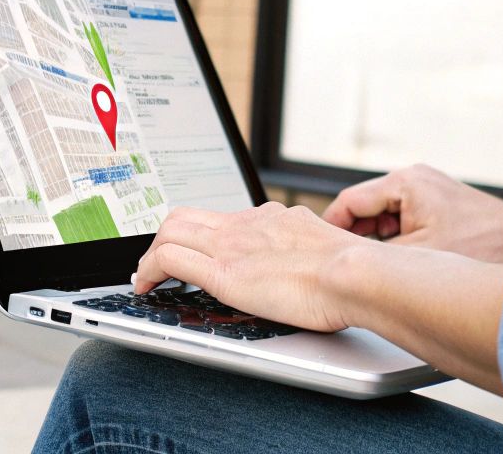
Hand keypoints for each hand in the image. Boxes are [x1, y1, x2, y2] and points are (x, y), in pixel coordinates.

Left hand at [134, 203, 364, 331]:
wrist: (356, 274)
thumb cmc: (353, 273)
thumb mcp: (324, 249)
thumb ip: (307, 250)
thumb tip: (313, 265)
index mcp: (272, 219)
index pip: (221, 217)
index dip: (198, 232)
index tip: (194, 250)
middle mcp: (247, 224)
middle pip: (186, 216)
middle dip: (166, 237)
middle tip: (159, 263)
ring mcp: (232, 244)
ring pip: (171, 230)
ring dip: (152, 253)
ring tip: (147, 276)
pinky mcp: (222, 272)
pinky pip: (170, 258)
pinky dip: (149, 269)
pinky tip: (146, 286)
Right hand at [322, 163, 502, 263]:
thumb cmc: (486, 246)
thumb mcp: (420, 258)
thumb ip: (377, 258)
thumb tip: (346, 267)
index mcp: (405, 182)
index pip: (348, 202)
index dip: (330, 232)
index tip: (320, 257)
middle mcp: (417, 179)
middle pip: (365, 209)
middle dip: (355, 240)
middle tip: (345, 270)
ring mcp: (431, 191)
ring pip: (385, 218)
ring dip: (378, 244)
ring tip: (377, 272)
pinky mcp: (443, 206)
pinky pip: (406, 222)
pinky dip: (399, 243)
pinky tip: (405, 268)